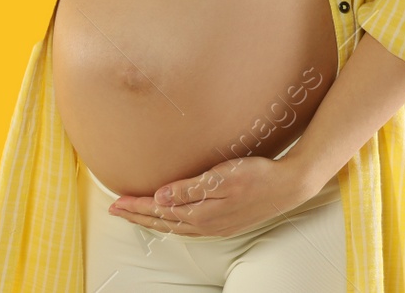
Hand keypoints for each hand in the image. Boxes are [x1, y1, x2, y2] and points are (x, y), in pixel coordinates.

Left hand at [107, 153, 318, 237]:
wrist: (289, 186)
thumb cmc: (257, 175)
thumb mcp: (221, 177)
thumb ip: (189, 189)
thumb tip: (159, 198)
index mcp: (201, 214)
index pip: (159, 211)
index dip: (136, 206)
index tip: (116, 202)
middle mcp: (205, 225)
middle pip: (162, 222)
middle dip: (137, 215)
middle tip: (115, 209)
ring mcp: (216, 227)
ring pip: (174, 227)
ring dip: (152, 220)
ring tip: (136, 215)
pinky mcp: (225, 224)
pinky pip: (188, 228)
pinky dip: (171, 223)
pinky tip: (171, 219)